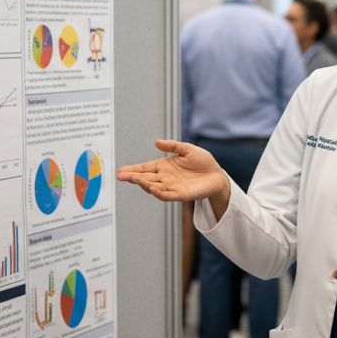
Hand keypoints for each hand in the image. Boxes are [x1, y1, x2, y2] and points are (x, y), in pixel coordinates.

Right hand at [117, 139, 231, 214]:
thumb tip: (156, 142)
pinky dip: (158, 192)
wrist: (216, 175)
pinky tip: (151, 188)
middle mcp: (165, 177)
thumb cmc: (203, 162)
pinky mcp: (179, 195)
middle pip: (145, 178)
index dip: (133, 169)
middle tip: (120, 176)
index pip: (145, 168)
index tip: (120, 170)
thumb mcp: (187, 149)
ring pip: (152, 186)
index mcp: (164, 166)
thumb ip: (173, 146)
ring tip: (133, 179)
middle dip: (132, 177)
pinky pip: (166, 195)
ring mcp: (171, 187)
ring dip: (143, 183)